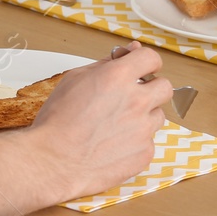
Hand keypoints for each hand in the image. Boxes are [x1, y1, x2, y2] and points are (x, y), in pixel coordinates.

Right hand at [28, 43, 172, 199]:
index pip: (151, 58)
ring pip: (158, 116)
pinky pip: (149, 142)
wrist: (51, 162)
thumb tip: (127, 53)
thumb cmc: (57, 123)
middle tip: (134, 98)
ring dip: (144, 117)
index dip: (147, 62)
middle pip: (165, 87)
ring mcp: (143, 128)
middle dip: (151, 89)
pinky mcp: (144, 153)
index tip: (143, 69)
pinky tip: (115, 145)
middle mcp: (136, 100)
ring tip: (118, 126)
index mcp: (119, 77)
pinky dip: (136, 142)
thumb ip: (106, 64)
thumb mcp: (74, 80)